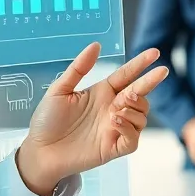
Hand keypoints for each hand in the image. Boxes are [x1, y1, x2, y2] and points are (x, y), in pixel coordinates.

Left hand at [16, 44, 166, 195]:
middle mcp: (112, 109)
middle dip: (149, 83)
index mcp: (102, 92)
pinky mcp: (113, 148)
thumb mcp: (59, 89)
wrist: (40, 150)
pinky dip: (129, 128)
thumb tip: (96, 45)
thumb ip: (79, 68)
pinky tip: (115, 121)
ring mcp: (114, 129)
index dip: (141, 64)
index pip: (127, 75)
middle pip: (140, 94)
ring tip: (117, 108)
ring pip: (142, 116)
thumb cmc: (47, 120)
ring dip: (135, 108)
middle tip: (152, 77)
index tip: (154, 53)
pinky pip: (133, 139)